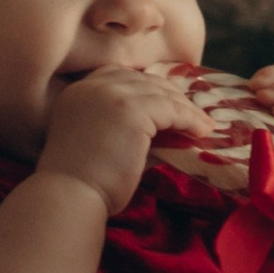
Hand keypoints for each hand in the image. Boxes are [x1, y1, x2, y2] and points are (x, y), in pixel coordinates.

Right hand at [39, 69, 211, 214]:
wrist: (70, 196)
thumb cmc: (83, 182)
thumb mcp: (100, 142)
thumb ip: (126, 128)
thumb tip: (167, 129)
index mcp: (78, 92)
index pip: (120, 76)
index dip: (148, 87)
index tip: (168, 102)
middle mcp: (93, 86)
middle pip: (143, 80)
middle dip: (170, 95)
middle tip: (192, 113)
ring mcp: (111, 95)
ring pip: (160, 93)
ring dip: (185, 109)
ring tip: (203, 125)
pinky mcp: (131, 110)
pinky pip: (170, 109)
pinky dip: (189, 119)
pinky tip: (201, 131)